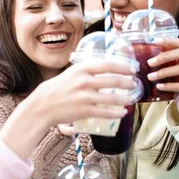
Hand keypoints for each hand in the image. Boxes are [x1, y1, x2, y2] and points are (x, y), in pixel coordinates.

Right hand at [0, 60, 136, 159]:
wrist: (43, 105)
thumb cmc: (58, 88)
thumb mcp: (71, 73)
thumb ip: (87, 71)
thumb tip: (105, 70)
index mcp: (82, 68)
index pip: (109, 64)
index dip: (124, 67)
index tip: (132, 69)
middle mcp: (85, 81)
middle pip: (114, 80)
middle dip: (128, 83)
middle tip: (135, 84)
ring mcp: (85, 96)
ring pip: (113, 98)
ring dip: (126, 99)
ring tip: (131, 99)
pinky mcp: (84, 111)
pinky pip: (106, 112)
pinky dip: (117, 113)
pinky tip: (122, 113)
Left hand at [147, 38, 178, 120]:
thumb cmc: (177, 87)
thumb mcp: (170, 73)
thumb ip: (163, 64)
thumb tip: (141, 57)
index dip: (169, 40)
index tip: (155, 41)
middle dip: (165, 56)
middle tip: (150, 62)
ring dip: (164, 72)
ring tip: (150, 77)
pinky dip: (169, 85)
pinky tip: (159, 86)